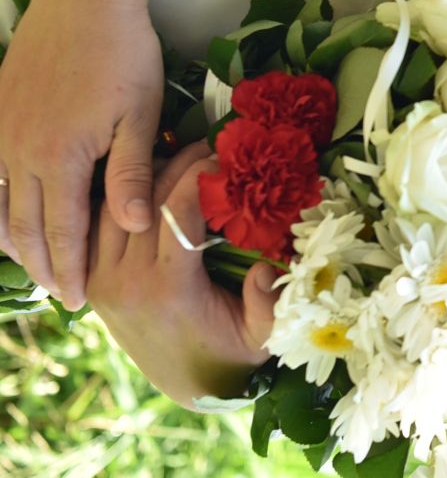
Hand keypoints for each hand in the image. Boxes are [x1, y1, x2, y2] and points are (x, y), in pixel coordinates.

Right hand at [0, 0, 163, 309]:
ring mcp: (3, 132)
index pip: (62, 232)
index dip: (71, 270)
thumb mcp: (141, 115)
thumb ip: (133, 173)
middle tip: (62, 296)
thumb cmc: (125, 54)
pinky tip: (7, 216)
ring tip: (35, 268)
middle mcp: (20, 151)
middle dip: (44, 266)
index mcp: (59, 158)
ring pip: (0, 204)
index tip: (80, 301)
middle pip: (25, 227)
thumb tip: (132, 227)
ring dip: (16, 241)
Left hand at [85, 141, 278, 407]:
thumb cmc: (234, 351)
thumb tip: (264, 269)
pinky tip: (151, 187)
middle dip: (178, 165)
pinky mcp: (92, 281)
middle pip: (144, 200)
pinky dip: (122, 201)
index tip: (226, 159)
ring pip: (115, 208)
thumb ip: (268, 304)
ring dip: (146, 179)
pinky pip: (98, 226)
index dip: (201, 175)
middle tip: (208, 148)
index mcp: (169, 288)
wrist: (189, 383)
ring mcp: (103, 280)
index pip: (177, 210)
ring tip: (180, 161)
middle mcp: (127, 280)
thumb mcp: (264, 334)